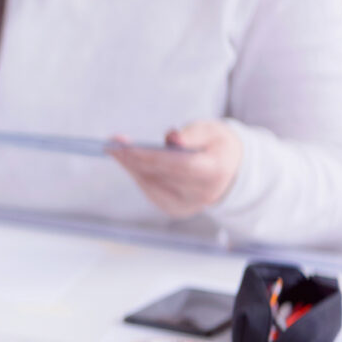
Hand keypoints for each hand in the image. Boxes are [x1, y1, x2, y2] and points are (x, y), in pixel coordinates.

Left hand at [108, 119, 242, 218]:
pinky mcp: (175, 210)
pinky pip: (150, 190)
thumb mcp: (212, 131)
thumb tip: (172, 138)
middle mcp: (201, 194)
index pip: (177, 165)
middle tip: (111, 143)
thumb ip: (193, 133)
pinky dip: (138, 175)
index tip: (124, 145)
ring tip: (114, 148)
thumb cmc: (217, 145)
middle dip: (132, 158)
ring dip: (130, 166)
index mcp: (214, 172)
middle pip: (159, 175)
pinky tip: (126, 160)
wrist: (230, 172)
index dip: (149, 156)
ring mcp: (187, 206)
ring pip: (150, 184)